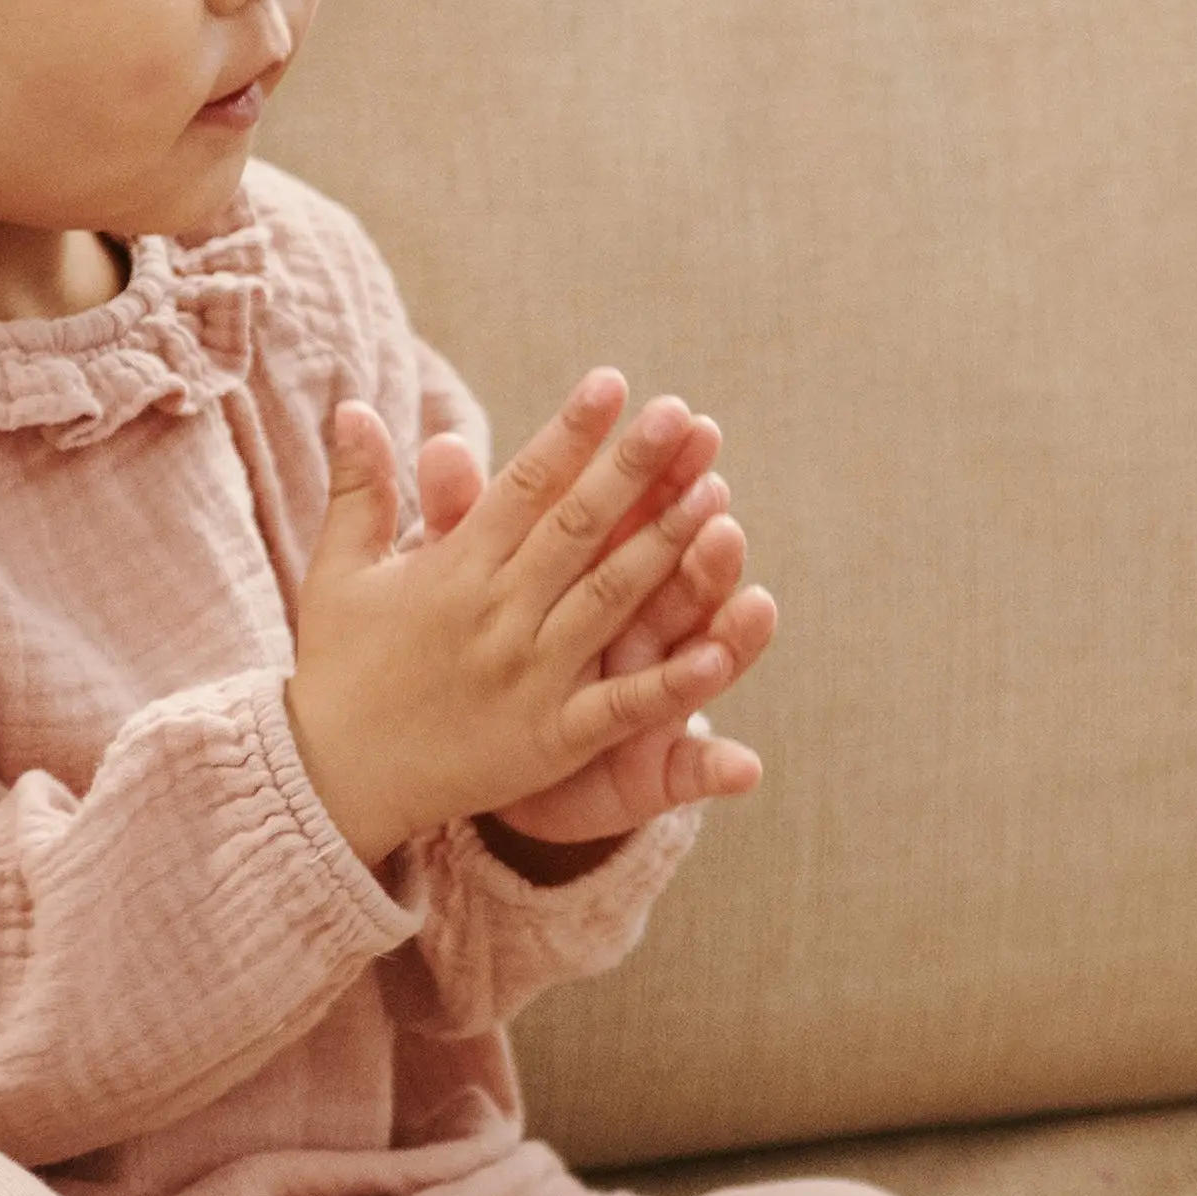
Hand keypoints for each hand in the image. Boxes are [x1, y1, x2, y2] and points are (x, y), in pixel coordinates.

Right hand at [283, 372, 766, 863]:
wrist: (326, 780)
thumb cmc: (339, 666)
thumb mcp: (339, 571)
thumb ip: (359, 488)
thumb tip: (351, 405)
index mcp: (454, 570)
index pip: (523, 486)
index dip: (570, 433)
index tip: (611, 382)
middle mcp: (497, 615)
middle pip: (577, 529)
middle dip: (632, 469)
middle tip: (679, 415)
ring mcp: (528, 677)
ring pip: (610, 600)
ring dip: (664, 545)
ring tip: (713, 491)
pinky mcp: (550, 740)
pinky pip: (620, 707)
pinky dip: (671, 684)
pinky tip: (720, 653)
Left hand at [482, 422, 775, 846]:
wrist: (477, 759)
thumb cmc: (485, 655)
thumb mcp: (470, 588)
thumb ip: (463, 519)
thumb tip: (441, 443)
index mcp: (601, 578)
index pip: (636, 519)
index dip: (654, 475)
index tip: (678, 422)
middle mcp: (645, 630)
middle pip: (684, 579)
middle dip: (704, 543)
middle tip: (718, 495)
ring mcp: (656, 698)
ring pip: (705, 663)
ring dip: (732, 638)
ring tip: (755, 608)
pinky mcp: (655, 773)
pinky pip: (689, 771)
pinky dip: (715, 767)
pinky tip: (744, 767)